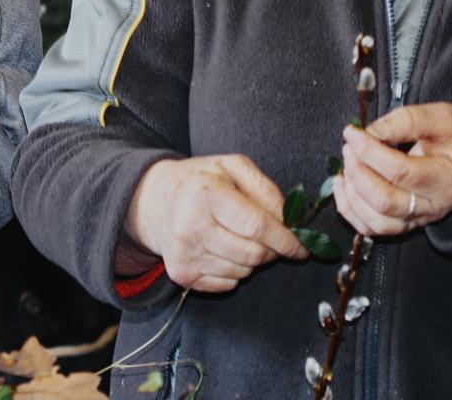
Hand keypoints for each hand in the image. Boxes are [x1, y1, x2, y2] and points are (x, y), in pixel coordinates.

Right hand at [124, 154, 307, 293]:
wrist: (151, 201)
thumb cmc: (199, 181)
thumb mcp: (232, 167)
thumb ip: (266, 188)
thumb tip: (289, 221)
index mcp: (206, 193)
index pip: (257, 226)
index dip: (285, 240)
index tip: (301, 247)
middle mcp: (192, 225)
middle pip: (253, 254)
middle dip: (271, 251)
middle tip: (269, 239)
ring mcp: (185, 253)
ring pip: (243, 272)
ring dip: (251, 260)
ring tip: (237, 237)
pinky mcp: (181, 274)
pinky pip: (227, 284)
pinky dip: (234, 271)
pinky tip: (221, 250)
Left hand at [333, 102, 451, 236]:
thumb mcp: (442, 116)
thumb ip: (407, 121)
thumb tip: (370, 131)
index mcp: (447, 179)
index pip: (400, 172)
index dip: (370, 152)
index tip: (352, 132)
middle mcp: (434, 206)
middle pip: (385, 201)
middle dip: (358, 172)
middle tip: (349, 147)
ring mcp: (420, 218)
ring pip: (376, 222)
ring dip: (351, 194)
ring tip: (346, 165)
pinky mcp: (407, 222)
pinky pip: (373, 229)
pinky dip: (351, 210)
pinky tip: (344, 186)